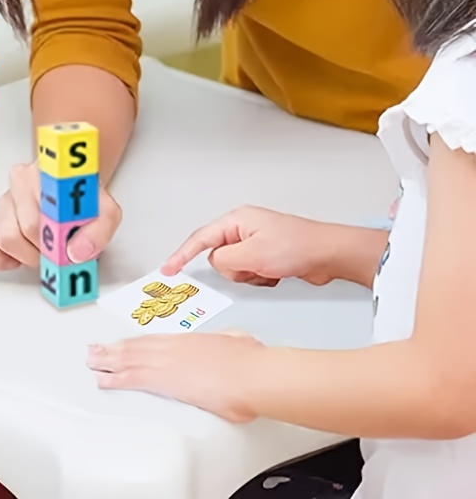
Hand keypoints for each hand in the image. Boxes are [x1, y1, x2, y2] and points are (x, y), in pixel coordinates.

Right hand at [0, 161, 122, 269]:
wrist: (74, 185)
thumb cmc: (84, 198)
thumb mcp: (105, 210)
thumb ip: (99, 230)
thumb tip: (77, 252)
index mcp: (44, 173)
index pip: (43, 214)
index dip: (56, 242)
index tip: (71, 250)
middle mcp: (20, 182)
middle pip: (24, 230)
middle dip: (46, 251)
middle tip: (62, 252)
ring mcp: (4, 202)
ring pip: (5, 239)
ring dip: (28, 255)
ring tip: (46, 251)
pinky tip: (17, 260)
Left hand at [87, 330, 261, 421]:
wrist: (249, 374)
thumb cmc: (247, 360)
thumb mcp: (236, 340)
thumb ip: (227, 340)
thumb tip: (232, 340)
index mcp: (186, 340)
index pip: (152, 341)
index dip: (134, 343)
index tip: (122, 344)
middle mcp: (171, 348)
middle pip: (135, 348)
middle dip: (113, 350)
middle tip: (95, 350)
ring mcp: (164, 362)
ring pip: (128, 360)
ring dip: (106, 360)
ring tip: (91, 361)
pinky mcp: (163, 381)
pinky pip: (131, 378)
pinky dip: (115, 378)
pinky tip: (103, 380)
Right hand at [162, 206, 336, 286]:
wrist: (329, 254)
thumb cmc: (297, 247)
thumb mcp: (253, 255)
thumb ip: (224, 260)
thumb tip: (216, 264)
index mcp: (236, 221)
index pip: (200, 238)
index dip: (181, 254)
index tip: (169, 269)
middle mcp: (243, 229)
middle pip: (219, 258)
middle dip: (235, 269)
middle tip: (256, 268)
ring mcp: (255, 243)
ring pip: (234, 268)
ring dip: (250, 275)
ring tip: (270, 270)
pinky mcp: (266, 256)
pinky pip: (249, 273)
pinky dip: (260, 278)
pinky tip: (276, 274)